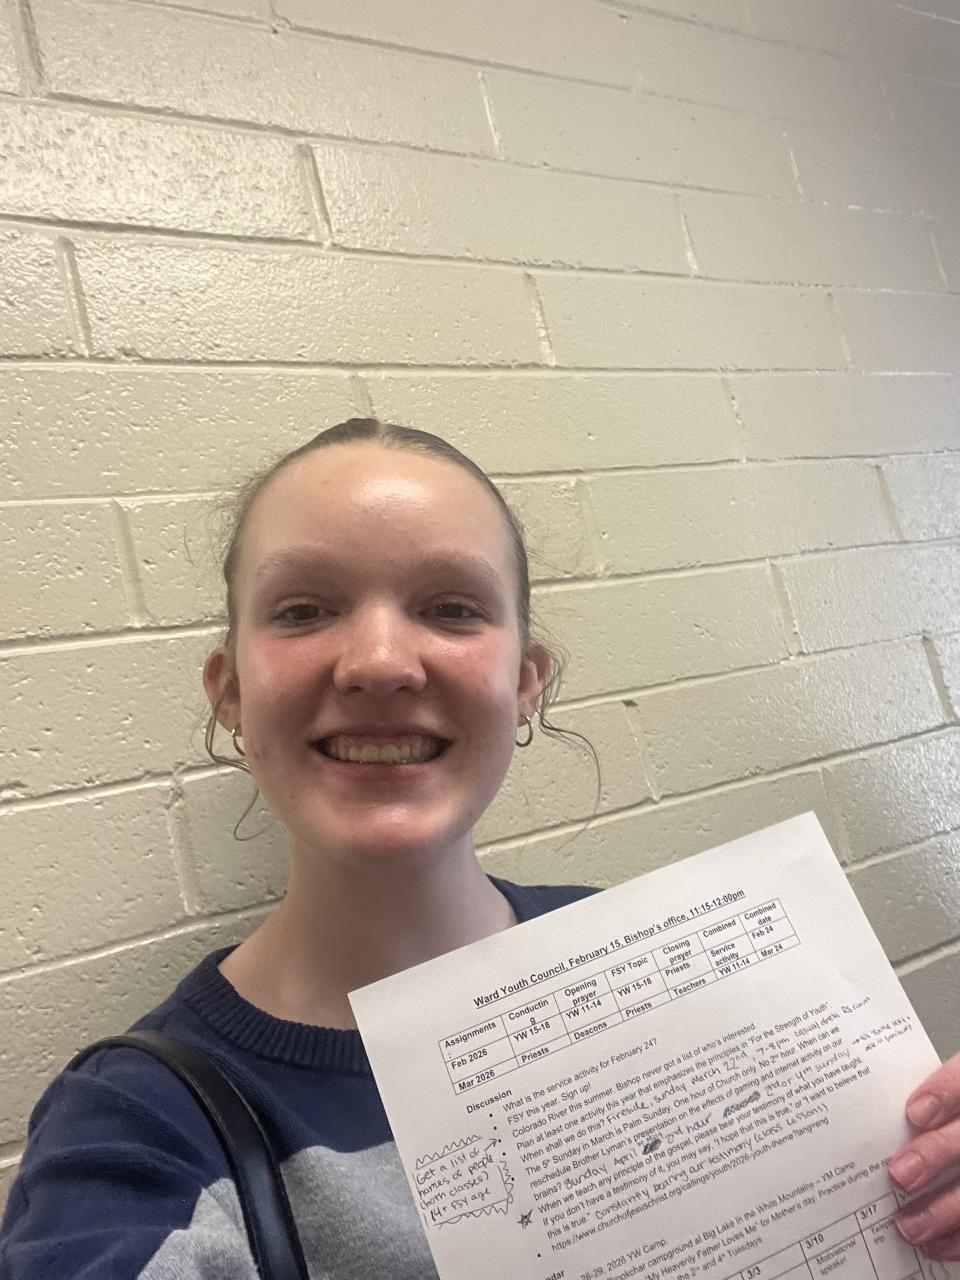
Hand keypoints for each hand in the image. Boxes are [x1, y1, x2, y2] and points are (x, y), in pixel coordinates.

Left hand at [889, 1053, 959, 1258]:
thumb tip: (854, 1108)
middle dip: (936, 1155)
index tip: (915, 1112)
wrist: (957, 1137)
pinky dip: (959, 1238)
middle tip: (898, 1175)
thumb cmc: (937, 1117)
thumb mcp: (934, 1099)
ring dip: (945, 1210)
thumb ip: (915, 1104)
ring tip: (908, 1226)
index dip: (944, 1093)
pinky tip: (934, 1245)